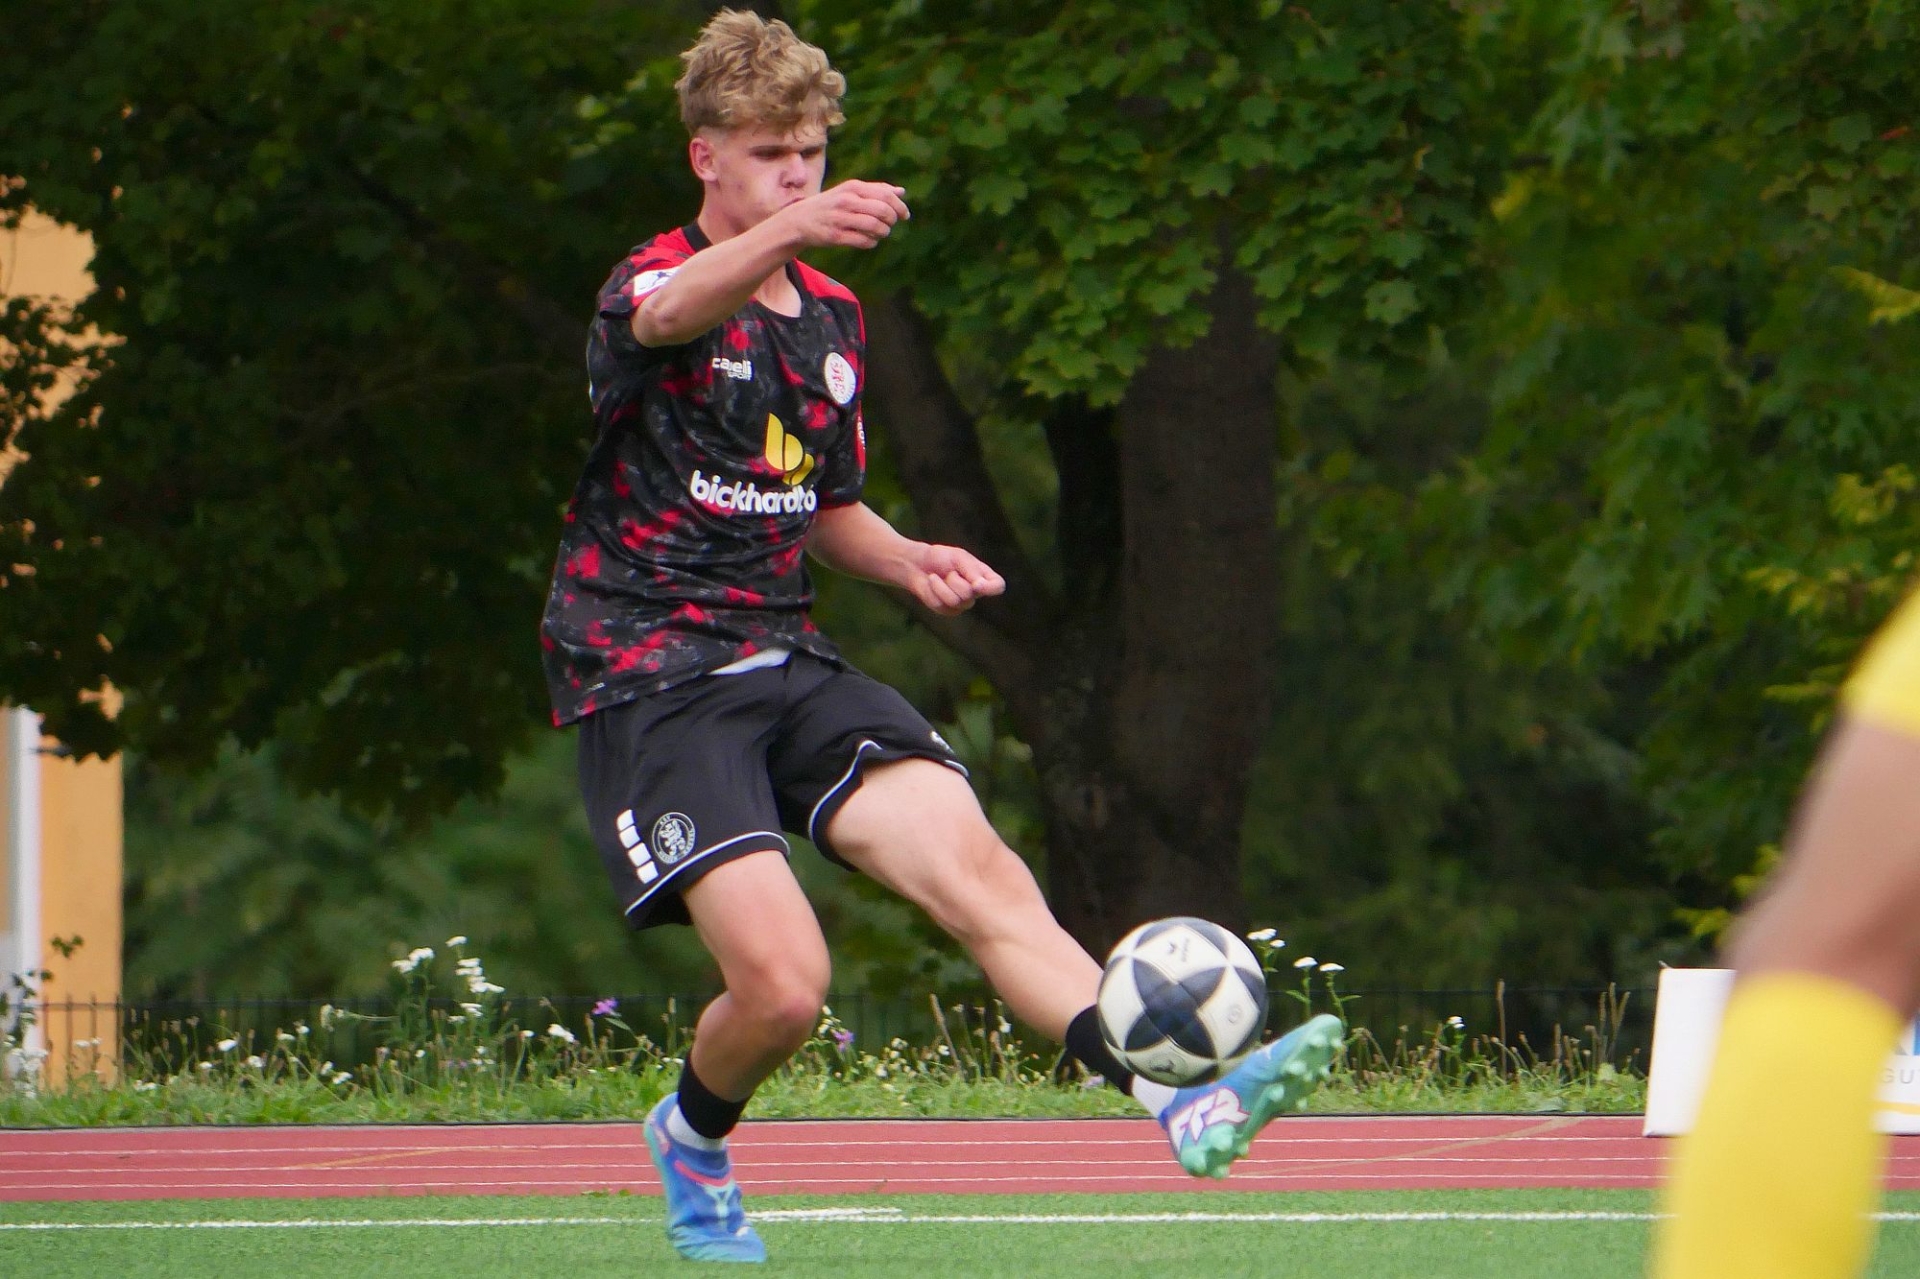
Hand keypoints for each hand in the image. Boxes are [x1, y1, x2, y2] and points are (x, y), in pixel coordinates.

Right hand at [775, 180, 910, 250]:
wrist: (800, 219)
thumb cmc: (831, 205)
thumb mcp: (850, 192)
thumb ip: (876, 190)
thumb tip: (901, 192)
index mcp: (852, 187)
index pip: (886, 195)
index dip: (900, 207)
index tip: (904, 216)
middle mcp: (847, 201)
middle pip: (883, 211)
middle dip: (892, 220)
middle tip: (890, 225)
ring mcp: (840, 219)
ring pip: (875, 226)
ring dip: (883, 232)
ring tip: (880, 233)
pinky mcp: (835, 236)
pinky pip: (864, 241)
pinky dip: (872, 242)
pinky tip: (870, 240)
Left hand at [907, 543, 1005, 615]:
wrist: (918, 565)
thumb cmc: (941, 558)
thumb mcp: (958, 558)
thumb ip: (971, 571)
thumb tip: (980, 586)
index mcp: (984, 576)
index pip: (998, 586)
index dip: (989, 588)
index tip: (976, 584)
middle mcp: (976, 592)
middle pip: (970, 594)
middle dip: (954, 581)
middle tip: (948, 572)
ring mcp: (963, 603)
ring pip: (955, 601)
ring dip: (942, 586)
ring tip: (937, 577)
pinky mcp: (948, 610)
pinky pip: (941, 604)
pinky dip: (933, 590)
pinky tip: (931, 584)